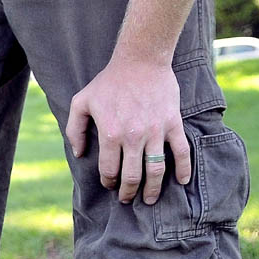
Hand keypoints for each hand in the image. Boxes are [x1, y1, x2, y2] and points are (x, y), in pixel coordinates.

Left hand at [65, 55, 190, 204]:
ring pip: (156, 170)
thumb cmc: (109, 81)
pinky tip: (181, 181)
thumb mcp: (81, 102)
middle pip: (132, 177)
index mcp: (111, 134)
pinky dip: (183, 169)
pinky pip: (182, 151)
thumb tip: (80, 154)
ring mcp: (156, 131)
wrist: (141, 59)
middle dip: (128, 193)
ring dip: (152, 190)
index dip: (108, 182)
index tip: (110, 185)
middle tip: (126, 199)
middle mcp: (134, 137)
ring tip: (148, 200)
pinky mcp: (173, 123)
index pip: (110, 170)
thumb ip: (75, 130)